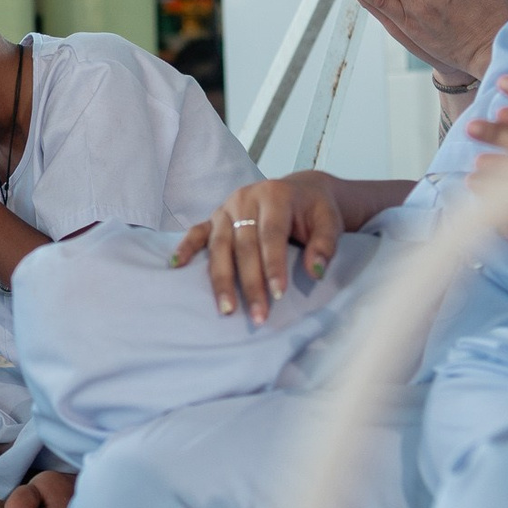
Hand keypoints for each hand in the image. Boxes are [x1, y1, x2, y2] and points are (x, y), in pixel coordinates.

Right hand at [172, 172, 343, 323]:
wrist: (301, 190)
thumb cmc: (315, 210)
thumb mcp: (330, 221)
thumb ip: (325, 245)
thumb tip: (315, 272)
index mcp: (274, 195)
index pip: (271, 235)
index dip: (273, 265)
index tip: (278, 295)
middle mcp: (245, 198)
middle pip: (243, 245)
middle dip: (249, 283)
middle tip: (257, 316)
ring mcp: (226, 207)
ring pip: (219, 245)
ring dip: (221, 279)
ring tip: (226, 309)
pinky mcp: (215, 216)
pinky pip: (197, 232)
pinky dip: (186, 247)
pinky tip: (176, 264)